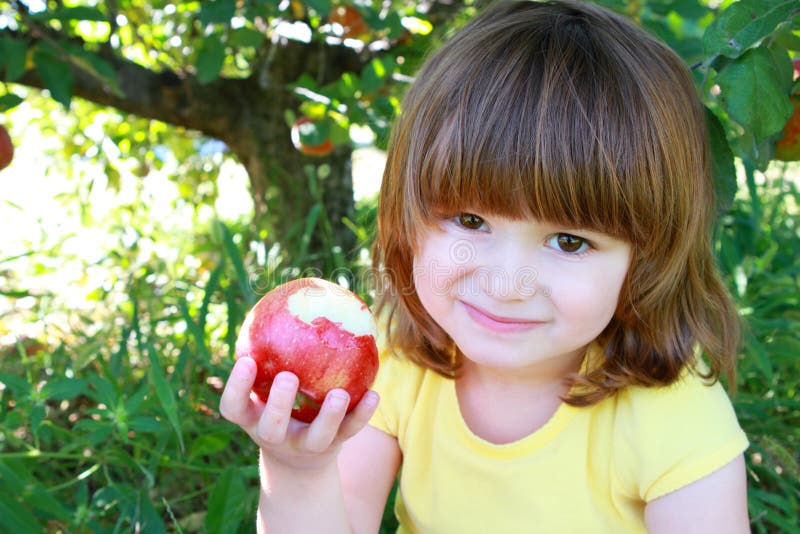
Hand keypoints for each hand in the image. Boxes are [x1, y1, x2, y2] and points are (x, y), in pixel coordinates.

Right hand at [219, 357, 379, 471]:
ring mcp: (304, 446)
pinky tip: (373, 394)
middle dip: (279, 405)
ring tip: (338, 394)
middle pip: (272, 427)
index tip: (246, 360)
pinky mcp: (332, 449)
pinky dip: (361, 414)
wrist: (299, 458)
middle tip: (288, 378)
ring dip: (328, 416)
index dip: (236, 387)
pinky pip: (348, 432)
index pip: (234, 406)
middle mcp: (274, 435)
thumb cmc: (278, 404)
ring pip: (316, 437)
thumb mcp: (265, 385)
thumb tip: (284, 301)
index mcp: (252, 418)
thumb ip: (268, 356)